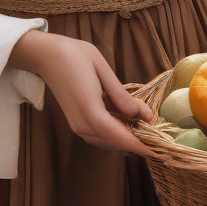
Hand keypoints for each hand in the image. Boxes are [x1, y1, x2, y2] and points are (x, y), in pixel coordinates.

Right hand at [9, 30, 154, 156]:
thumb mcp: (102, 69)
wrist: (46, 55)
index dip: (140, 145)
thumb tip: (142, 115)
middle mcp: (82, 125)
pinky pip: (100, 136)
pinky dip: (116, 134)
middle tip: (159, 134)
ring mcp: (77, 126)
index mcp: (90, 110)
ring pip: (107, 142)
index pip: (119, 136)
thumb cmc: (74, 55)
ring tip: (147, 128)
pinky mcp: (76, 123)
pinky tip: (127, 122)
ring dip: (127, 139)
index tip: (160, 150)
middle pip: (115, 143)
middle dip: (137, 142)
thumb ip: (121, 95)